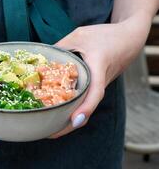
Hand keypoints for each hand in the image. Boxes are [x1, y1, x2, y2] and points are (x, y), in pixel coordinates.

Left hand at [49, 13, 151, 138]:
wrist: (128, 38)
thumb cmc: (105, 35)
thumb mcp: (79, 35)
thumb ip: (60, 47)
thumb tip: (40, 62)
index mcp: (98, 66)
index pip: (95, 91)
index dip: (85, 107)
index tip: (74, 120)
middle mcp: (100, 81)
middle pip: (87, 107)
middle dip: (69, 123)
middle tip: (48, 132)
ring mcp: (100, 85)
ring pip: (86, 106)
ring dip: (70, 119)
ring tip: (50, 127)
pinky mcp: (97, 86)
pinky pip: (85, 100)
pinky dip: (73, 108)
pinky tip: (59, 110)